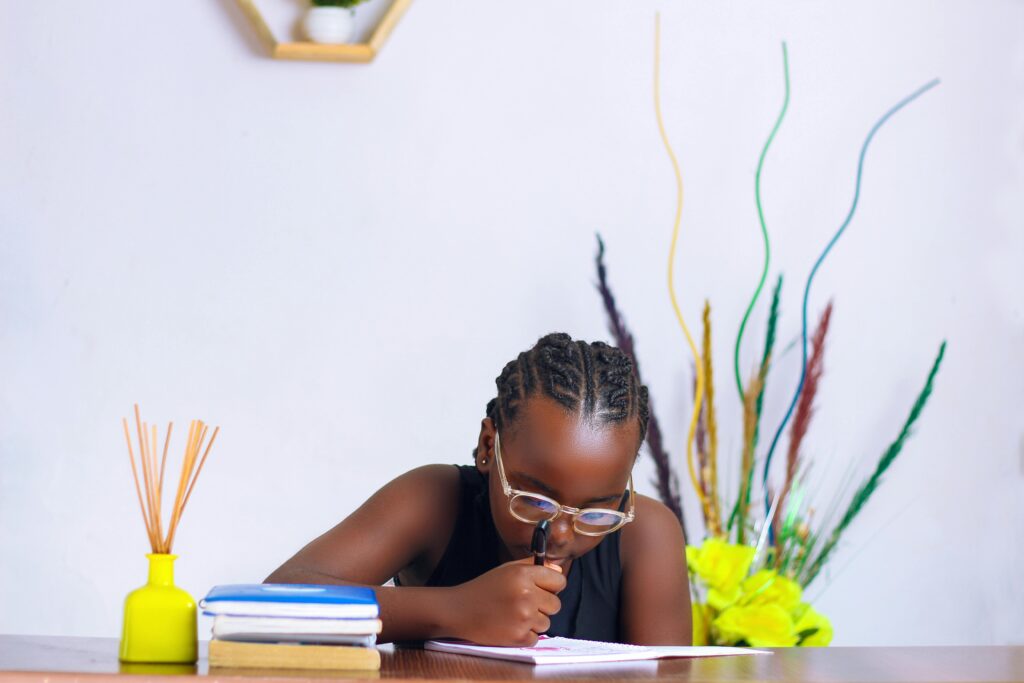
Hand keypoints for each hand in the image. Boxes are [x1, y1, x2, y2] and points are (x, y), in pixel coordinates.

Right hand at [446, 557, 565, 645]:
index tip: (542, 590)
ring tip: (512, 615)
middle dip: (543, 605)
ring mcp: (523, 617)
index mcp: (524, 574)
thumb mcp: (507, 570)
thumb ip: (533, 566)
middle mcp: (526, 594)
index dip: (552, 586)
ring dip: (533, 622)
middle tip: (523, 604)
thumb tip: (559, 571)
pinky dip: (525, 635)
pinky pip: (536, 638)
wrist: (458, 611)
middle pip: (556, 604)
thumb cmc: (483, 589)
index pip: (559, 581)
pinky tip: (509, 627)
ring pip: (547, 623)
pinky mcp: (518, 636)